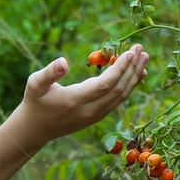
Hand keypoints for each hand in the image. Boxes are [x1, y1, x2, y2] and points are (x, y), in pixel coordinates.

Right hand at [11, 44, 149, 148]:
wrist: (36, 129)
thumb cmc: (35, 102)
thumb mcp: (35, 84)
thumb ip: (49, 72)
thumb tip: (64, 61)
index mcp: (75, 100)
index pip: (105, 84)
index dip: (120, 68)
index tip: (130, 52)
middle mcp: (89, 111)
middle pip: (118, 90)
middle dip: (132, 69)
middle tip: (141, 50)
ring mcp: (95, 115)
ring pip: (121, 96)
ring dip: (134, 77)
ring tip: (144, 58)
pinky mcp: (98, 116)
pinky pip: (118, 100)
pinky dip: (130, 87)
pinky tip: (138, 74)